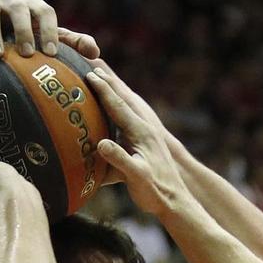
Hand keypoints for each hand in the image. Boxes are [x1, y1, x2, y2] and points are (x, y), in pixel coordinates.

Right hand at [0, 0, 100, 62]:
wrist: (1, 46)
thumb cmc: (32, 45)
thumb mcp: (52, 44)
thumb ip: (74, 45)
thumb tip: (94, 52)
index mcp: (33, 7)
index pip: (44, 10)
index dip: (49, 29)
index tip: (52, 52)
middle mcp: (11, 3)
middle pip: (17, 8)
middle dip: (23, 29)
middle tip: (27, 53)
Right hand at [86, 62, 189, 217]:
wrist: (176, 201)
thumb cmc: (155, 192)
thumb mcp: (136, 177)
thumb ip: (119, 160)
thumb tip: (100, 144)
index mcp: (141, 132)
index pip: (117, 105)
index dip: (102, 88)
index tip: (86, 73)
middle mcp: (144, 127)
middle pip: (121, 97)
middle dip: (105, 79)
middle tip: (86, 60)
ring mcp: (146, 132)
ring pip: (125, 103)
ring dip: (110, 88)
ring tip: (96, 73)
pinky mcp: (145, 140)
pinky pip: (126, 116)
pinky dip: (115, 104)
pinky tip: (108, 103)